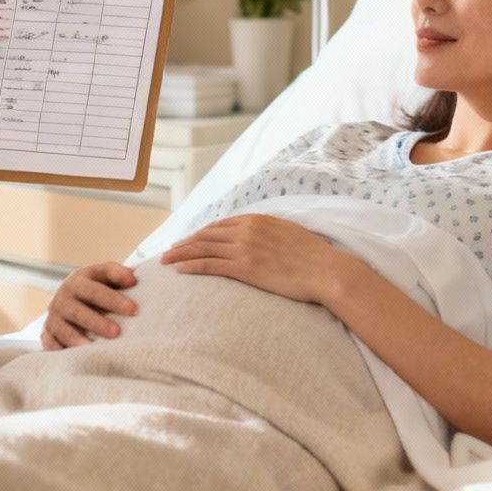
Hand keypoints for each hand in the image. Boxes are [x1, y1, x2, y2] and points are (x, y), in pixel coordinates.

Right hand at [41, 263, 138, 349]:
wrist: (68, 298)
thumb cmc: (94, 288)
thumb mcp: (103, 276)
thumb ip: (117, 274)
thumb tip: (132, 279)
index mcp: (77, 281)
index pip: (95, 290)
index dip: (114, 299)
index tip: (133, 309)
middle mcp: (62, 298)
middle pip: (78, 312)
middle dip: (97, 323)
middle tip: (116, 332)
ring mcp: (53, 317)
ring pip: (64, 330)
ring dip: (78, 340)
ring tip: (94, 349)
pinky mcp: (47, 334)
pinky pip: (51, 344)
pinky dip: (61, 352)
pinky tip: (75, 359)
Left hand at [159, 214, 356, 305]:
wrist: (326, 270)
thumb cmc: (313, 257)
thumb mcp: (288, 233)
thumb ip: (269, 232)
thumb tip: (260, 238)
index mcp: (258, 220)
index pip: (220, 225)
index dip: (201, 233)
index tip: (189, 240)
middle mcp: (247, 230)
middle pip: (206, 235)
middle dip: (185, 242)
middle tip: (169, 250)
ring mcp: (244, 248)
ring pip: (203, 248)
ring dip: (181, 253)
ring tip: (165, 260)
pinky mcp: (245, 268)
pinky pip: (210, 265)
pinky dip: (191, 266)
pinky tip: (179, 270)